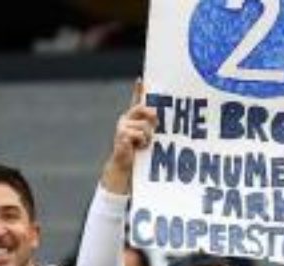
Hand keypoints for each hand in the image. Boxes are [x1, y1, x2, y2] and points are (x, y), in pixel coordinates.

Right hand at [103, 79, 157, 193]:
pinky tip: (138, 148)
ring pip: (145, 125)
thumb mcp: (149, 137)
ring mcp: (122, 125)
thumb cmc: (140, 152)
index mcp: (133, 117)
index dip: (138, 89)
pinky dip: (142, 142)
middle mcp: (126, 118)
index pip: (136, 100)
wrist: (126, 167)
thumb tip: (161, 117)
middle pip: (142, 108)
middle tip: (156, 121)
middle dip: (152, 114)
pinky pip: (139, 134)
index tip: (141, 79)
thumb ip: (153, 126)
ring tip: (144, 145)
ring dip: (149, 137)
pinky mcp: (121, 134)